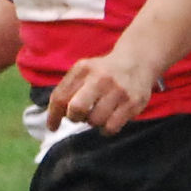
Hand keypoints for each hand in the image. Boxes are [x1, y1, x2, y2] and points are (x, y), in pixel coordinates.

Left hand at [49, 46, 163, 135]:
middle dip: (73, 117)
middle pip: (76, 108)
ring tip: (97, 115)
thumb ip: (68, 89)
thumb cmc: (104, 72)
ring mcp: (118, 91)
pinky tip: (107, 122)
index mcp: (83, 69)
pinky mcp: (132, 103)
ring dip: (92, 122)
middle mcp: (101, 78)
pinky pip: (111, 127)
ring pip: (94, 121)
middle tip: (78, 117)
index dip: (53, 116)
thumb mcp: (84, 71)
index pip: (60, 97)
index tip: (52, 127)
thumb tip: (54, 116)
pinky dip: (105, 129)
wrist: (137, 61)